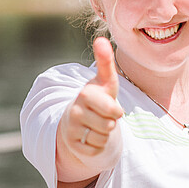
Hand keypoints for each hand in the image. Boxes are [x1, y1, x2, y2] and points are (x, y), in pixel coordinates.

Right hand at [59, 37, 123, 162]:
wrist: (79, 117)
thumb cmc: (98, 97)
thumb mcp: (105, 80)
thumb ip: (105, 61)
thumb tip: (100, 39)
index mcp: (85, 94)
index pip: (112, 110)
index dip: (116, 111)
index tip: (113, 107)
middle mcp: (75, 111)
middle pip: (109, 125)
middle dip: (111, 121)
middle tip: (104, 115)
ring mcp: (72, 129)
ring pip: (103, 138)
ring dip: (105, 133)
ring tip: (97, 123)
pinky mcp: (72, 145)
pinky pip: (96, 149)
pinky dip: (98, 145)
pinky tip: (91, 135)